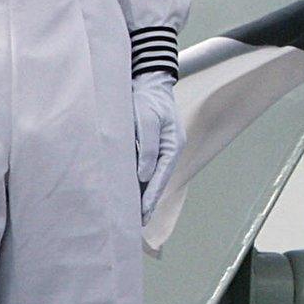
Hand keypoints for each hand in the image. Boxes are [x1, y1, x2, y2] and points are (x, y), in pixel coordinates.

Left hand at [132, 73, 181, 225]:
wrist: (148, 80)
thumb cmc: (147, 98)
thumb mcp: (146, 120)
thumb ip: (147, 148)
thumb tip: (144, 176)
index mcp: (174, 145)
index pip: (162, 177)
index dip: (151, 197)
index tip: (141, 215)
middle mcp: (170, 150)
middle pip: (159, 181)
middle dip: (148, 201)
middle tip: (135, 223)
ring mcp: (162, 148)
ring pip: (152, 176)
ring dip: (143, 193)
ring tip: (131, 213)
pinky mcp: (152, 145)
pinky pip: (147, 168)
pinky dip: (139, 181)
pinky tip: (129, 191)